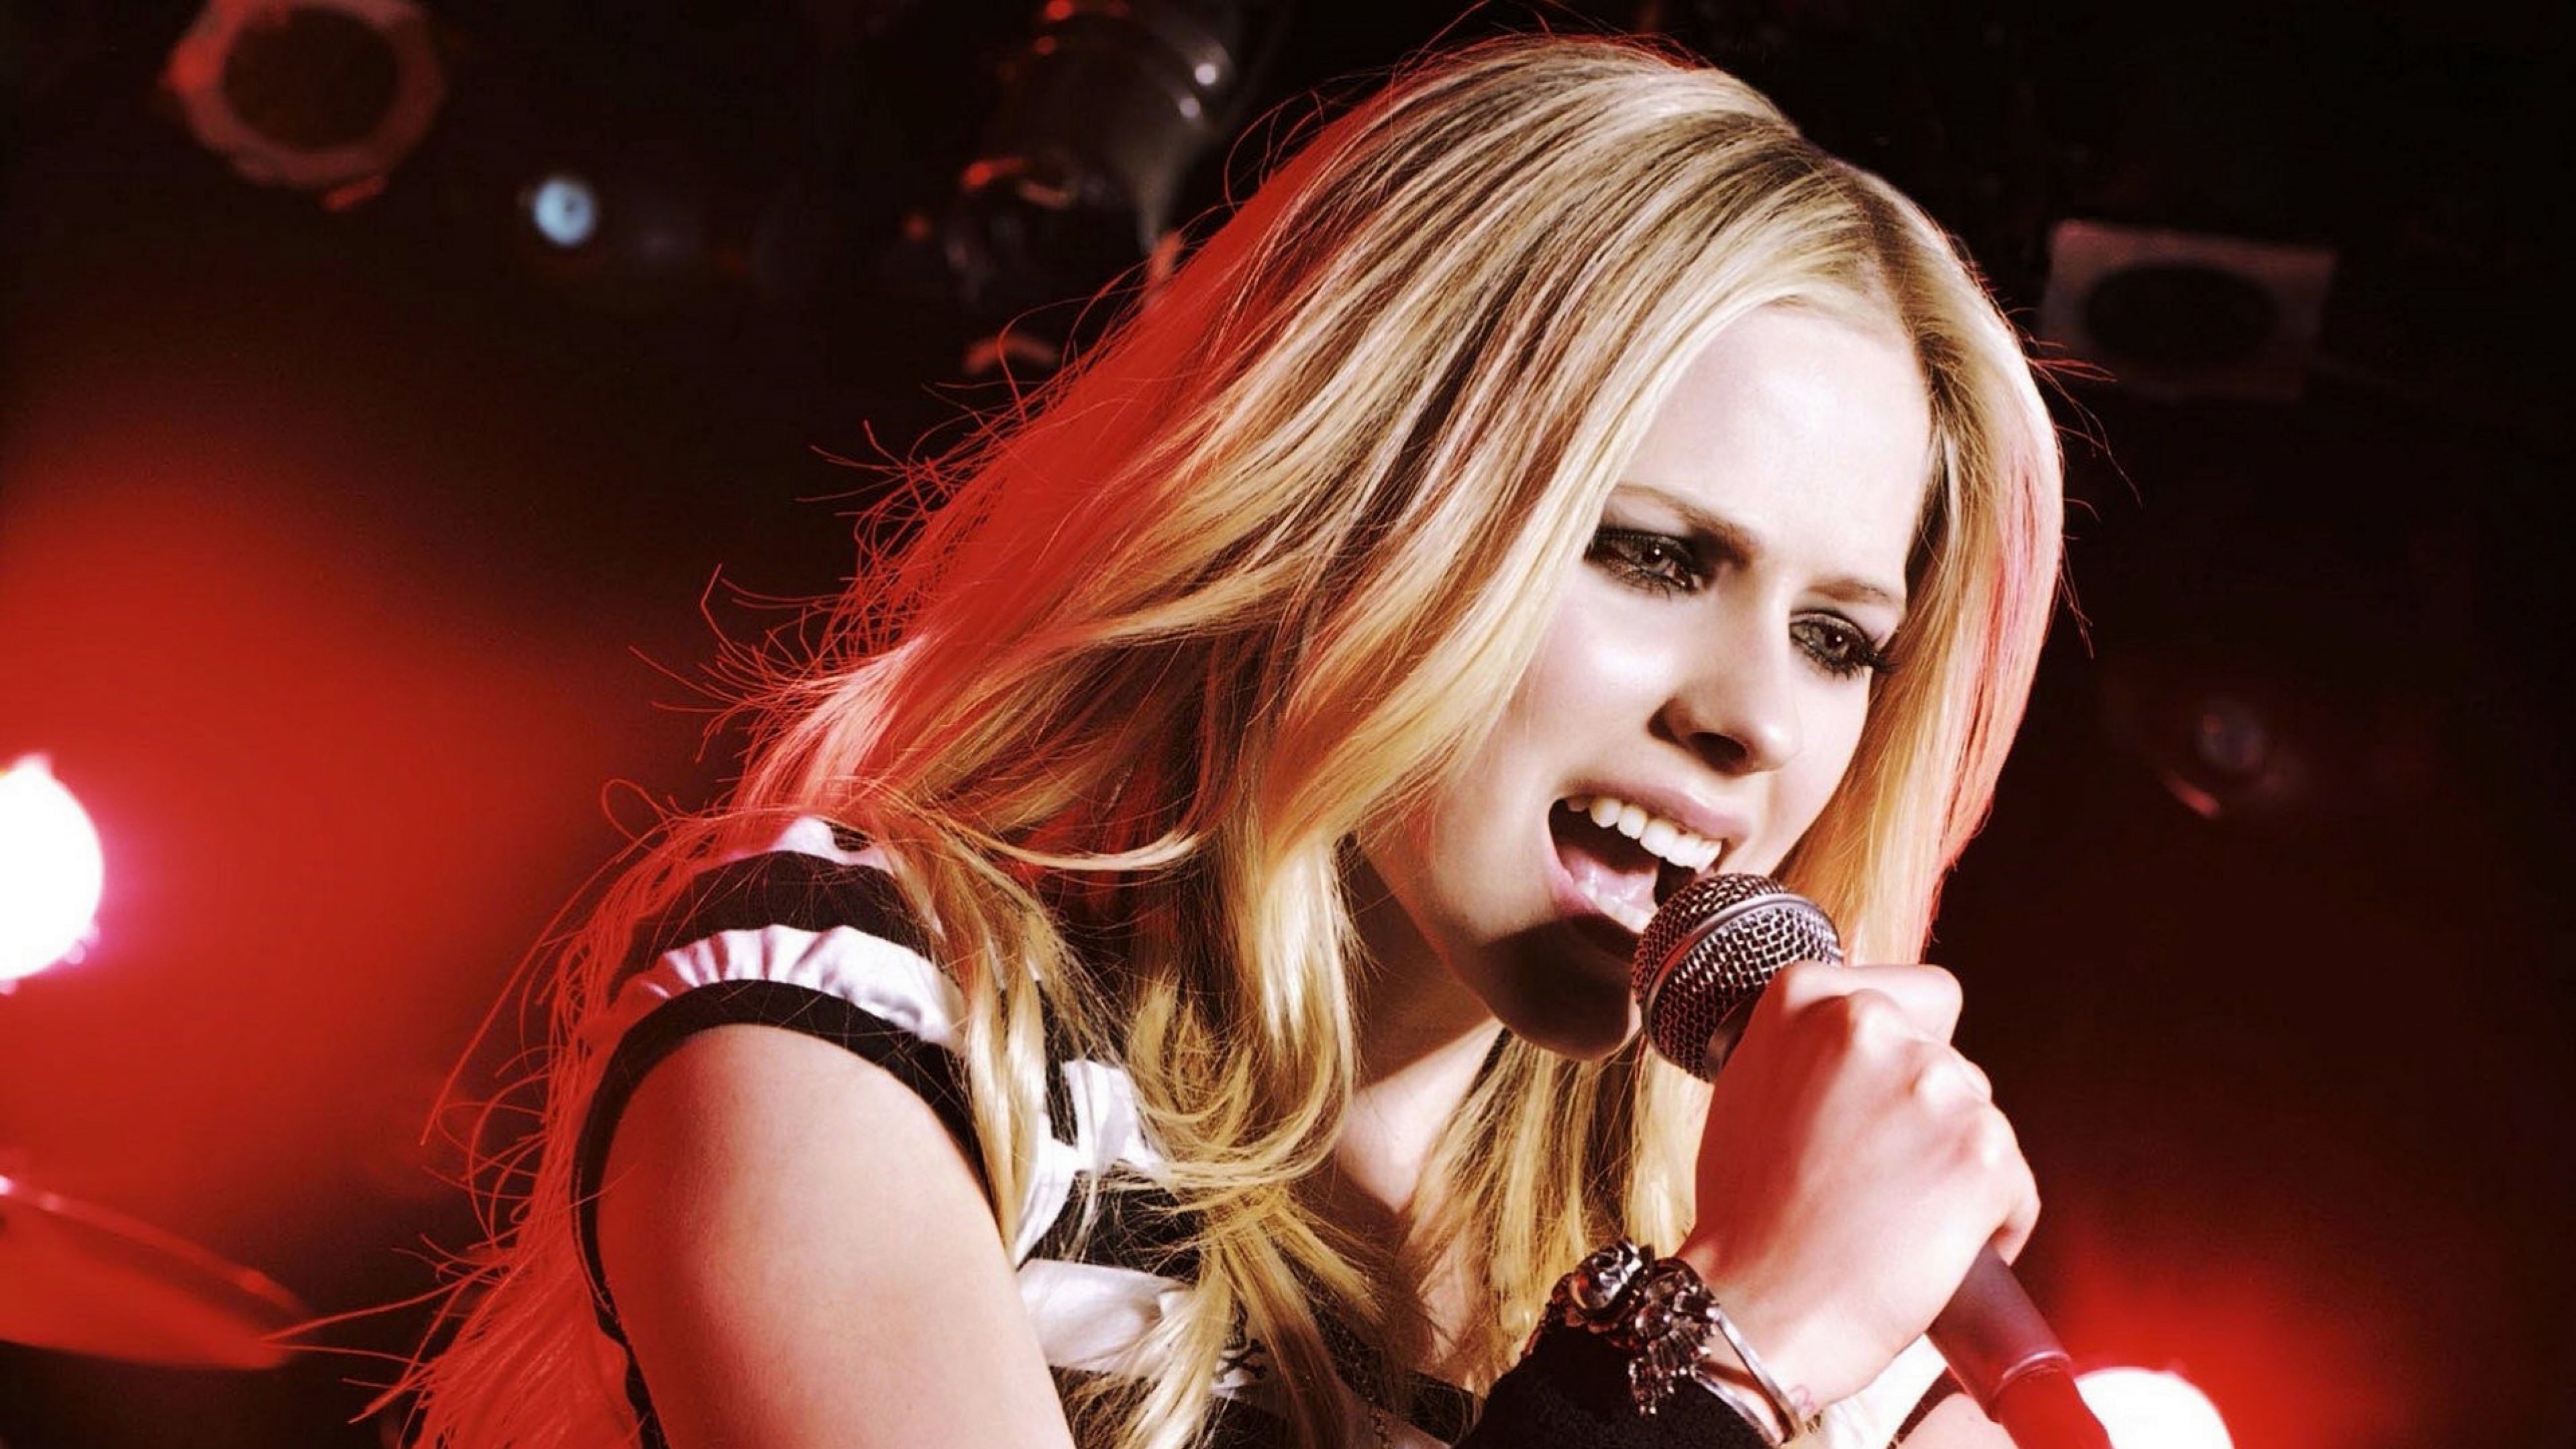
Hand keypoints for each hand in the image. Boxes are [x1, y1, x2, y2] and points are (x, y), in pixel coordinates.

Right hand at [1673, 961, 2037, 1408]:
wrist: (1758, 1309)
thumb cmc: (1744, 1217)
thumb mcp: (1749, 1089)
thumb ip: (1809, 1048)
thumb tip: (1869, 1043)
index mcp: (1806, 995)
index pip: (1920, 996)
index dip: (1910, 1055)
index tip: (1881, 1103)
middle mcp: (1873, 1024)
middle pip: (1952, 1064)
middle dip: (1926, 1119)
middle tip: (1874, 1180)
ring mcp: (1936, 1085)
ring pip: (1981, 1122)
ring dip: (1955, 1168)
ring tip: (1895, 1220)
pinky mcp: (1985, 1152)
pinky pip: (2017, 1187)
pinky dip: (1991, 1223)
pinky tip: (1933, 1252)